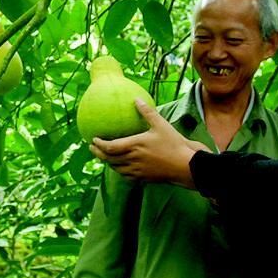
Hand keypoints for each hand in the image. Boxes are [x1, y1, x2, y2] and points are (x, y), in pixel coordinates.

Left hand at [89, 100, 208, 186]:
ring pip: (116, 168)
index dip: (99, 144)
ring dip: (108, 162)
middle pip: (109, 159)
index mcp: (134, 145)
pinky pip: (126, 176)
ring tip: (105, 156)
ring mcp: (137, 171)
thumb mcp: (161, 125)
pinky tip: (121, 167)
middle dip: (98, 153)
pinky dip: (120, 171)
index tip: (93, 139)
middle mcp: (132, 159)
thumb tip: (136, 99)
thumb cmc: (174, 144)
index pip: (109, 147)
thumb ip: (147, 112)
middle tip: (92, 148)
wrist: (185, 166)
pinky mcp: (143, 178)